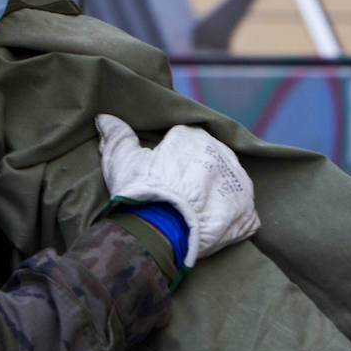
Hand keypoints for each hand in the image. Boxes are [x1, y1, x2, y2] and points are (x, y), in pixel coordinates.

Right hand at [95, 114, 259, 267]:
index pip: (186, 140)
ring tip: (194, 211)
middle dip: (197, 174)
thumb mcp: (121, 159)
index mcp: (194, 138)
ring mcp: (238, 184)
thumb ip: (117, 135)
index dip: (172, 157)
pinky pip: (242, 212)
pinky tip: (210, 226)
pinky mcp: (246, 212)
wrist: (159, 232)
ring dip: (216, 194)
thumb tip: (104, 118)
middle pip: (210, 161)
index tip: (162, 173)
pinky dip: (229, 218)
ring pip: (227, 183)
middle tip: (177, 194)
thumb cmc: (139, 191)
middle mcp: (222, 155)